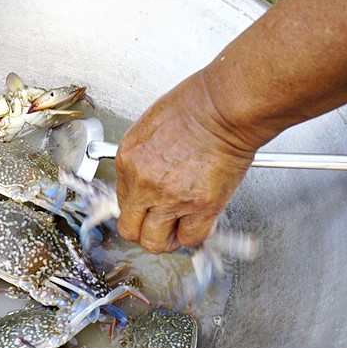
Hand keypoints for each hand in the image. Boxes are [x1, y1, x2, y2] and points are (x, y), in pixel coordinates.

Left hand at [115, 72, 256, 252]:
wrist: (224, 106)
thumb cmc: (195, 105)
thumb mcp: (150, 128)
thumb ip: (143, 159)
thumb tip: (143, 181)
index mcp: (128, 160)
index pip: (122, 201)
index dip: (137, 207)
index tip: (148, 208)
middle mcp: (143, 183)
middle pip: (130, 229)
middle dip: (143, 231)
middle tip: (158, 227)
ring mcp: (170, 198)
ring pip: (155, 242)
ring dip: (167, 239)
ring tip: (178, 230)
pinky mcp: (200, 206)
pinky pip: (190, 238)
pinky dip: (195, 236)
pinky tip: (200, 224)